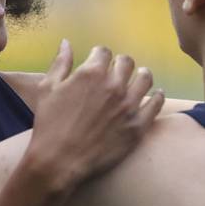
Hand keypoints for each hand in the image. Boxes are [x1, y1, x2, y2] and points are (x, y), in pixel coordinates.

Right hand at [26, 41, 163, 190]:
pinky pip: (156, 104)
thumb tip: (66, 42)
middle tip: (116, 72)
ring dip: (140, 76)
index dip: (99, 56)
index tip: (98, 62)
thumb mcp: (47, 89)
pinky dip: (157, 97)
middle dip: (120, 64)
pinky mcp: (138, 126)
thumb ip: (60, 63)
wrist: (59, 162)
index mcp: (91, 73)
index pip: (103, 52)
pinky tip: (155, 95)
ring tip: (137, 80)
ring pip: (145, 79)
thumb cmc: (49, 125)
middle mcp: (114, 86)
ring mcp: (129, 106)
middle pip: (126, 62)